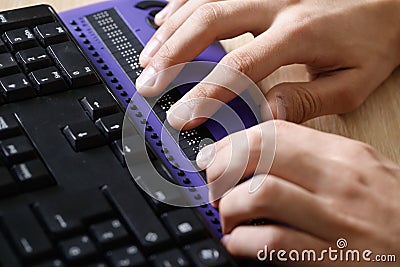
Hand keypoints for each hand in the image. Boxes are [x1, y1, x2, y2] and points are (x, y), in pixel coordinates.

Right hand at [137, 0, 399, 128]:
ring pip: (204, 3)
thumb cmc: (373, 38)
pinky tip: (166, 20)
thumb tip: (267, 115)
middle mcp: (276, 4)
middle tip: (149, 85)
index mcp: (298, 33)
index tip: (183, 116)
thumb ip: (309, 100)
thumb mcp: (354, 80)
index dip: (205, 94)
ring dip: (171, 32)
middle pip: (209, 25)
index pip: (239, 67)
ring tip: (148, 59)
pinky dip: (183, 4)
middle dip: (173, 58)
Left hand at [196, 120, 399, 265]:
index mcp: (342, 155)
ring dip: (230, 206)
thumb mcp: (360, 171)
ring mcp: (335, 219)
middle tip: (214, 186)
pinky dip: (243, 242)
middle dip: (222, 168)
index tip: (215, 156)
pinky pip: (273, 243)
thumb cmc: (393, 210)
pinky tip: (240, 243)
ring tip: (228, 216)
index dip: (233, 143)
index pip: (273, 132)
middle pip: (260, 154)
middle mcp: (337, 181)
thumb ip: (312, 160)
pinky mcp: (332, 258)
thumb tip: (261, 158)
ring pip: (260, 194)